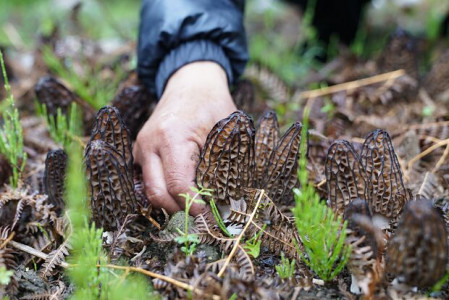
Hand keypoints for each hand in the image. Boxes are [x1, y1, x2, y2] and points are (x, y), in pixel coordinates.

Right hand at [133, 61, 236, 215]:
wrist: (190, 83)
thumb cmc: (212, 104)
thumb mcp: (226, 129)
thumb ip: (224, 162)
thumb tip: (226, 200)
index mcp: (172, 136)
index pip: (178, 184)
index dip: (194, 204)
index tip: (210, 213)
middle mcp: (149, 144)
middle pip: (157, 194)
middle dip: (180, 209)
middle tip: (203, 215)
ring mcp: (140, 148)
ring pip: (149, 190)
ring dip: (171, 202)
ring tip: (195, 204)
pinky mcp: (139, 152)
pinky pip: (147, 181)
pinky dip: (163, 191)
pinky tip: (181, 193)